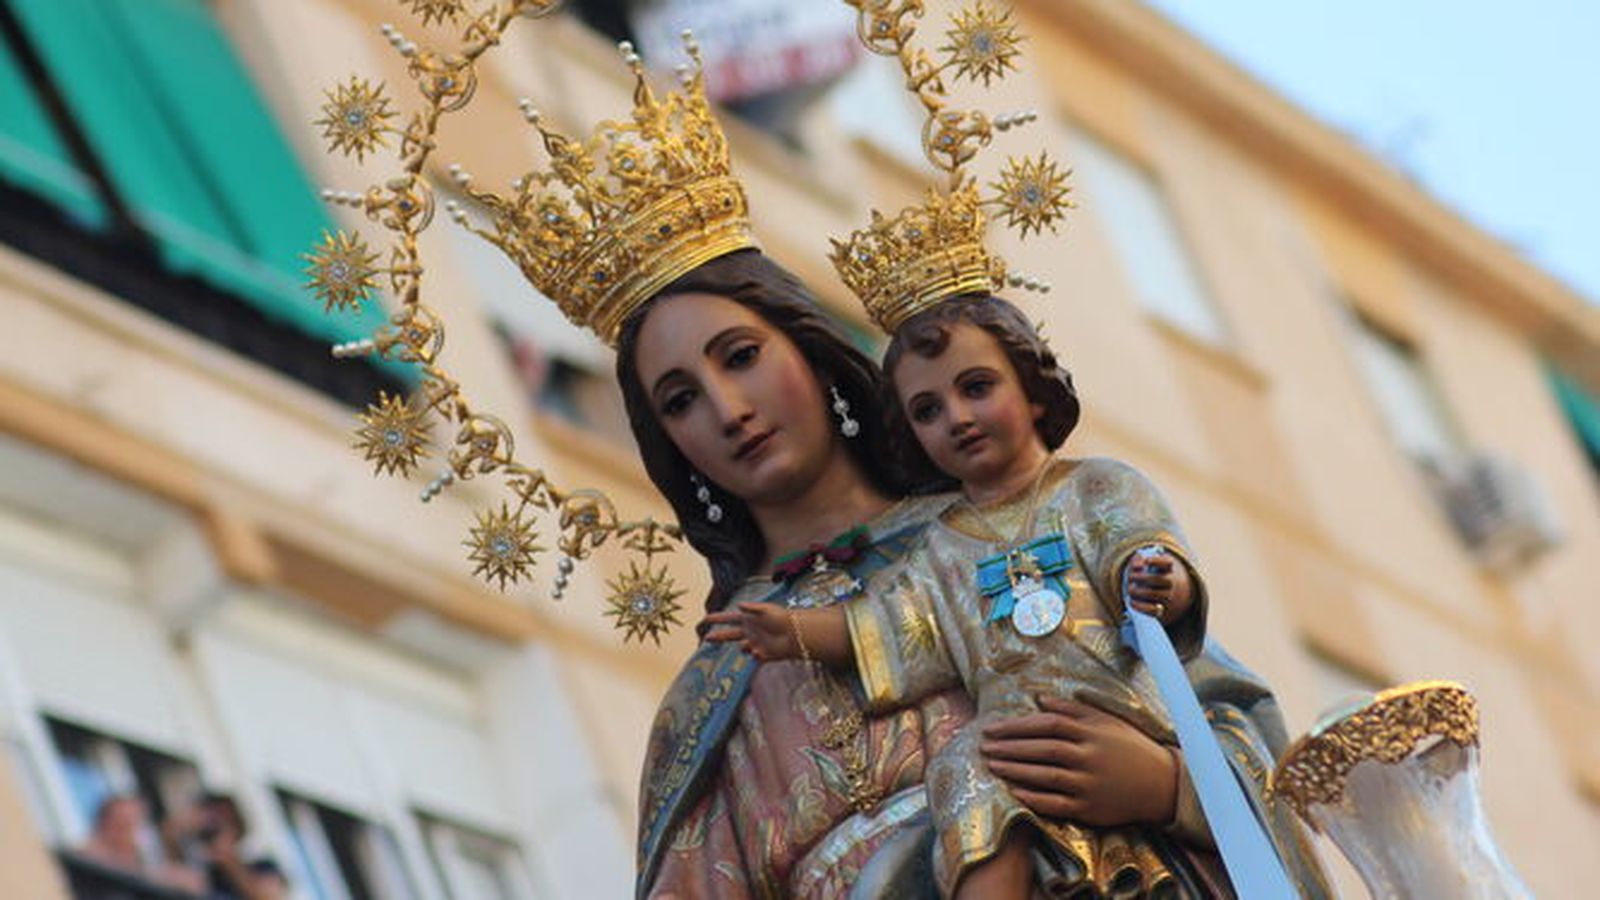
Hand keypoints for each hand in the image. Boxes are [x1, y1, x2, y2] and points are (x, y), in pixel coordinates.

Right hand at [703, 602, 796, 660]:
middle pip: (729, 635)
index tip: (705, 619)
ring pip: (742, 647)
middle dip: (718, 636)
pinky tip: (761, 651)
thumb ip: (752, 608)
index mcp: (749, 619)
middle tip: (706, 638)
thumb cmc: (783, 618)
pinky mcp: (763, 654)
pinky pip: (754, 656)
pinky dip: (755, 654)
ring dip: (744, 646)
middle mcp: (750, 631)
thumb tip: (738, 605)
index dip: (717, 619)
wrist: (797, 634)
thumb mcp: (767, 610)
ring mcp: (755, 643)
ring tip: (749, 644)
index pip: (729, 619)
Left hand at [979, 695, 1177, 826]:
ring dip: (1015, 771)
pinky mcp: (1090, 809)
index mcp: (1091, 732)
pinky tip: (1014, 792)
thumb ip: (1073, 710)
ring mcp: (1089, 785)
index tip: (992, 727)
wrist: (1161, 784)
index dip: (1017, 726)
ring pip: (1045, 777)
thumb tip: (1040, 699)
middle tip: (983, 746)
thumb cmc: (1130, 747)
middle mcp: (1088, 757)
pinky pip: (1056, 805)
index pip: (1047, 725)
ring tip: (992, 765)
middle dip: (1009, 748)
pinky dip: (1034, 799)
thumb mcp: (1106, 721)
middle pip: (1042, 750)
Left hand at [1125, 548, 1191, 623]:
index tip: (1146, 561)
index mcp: (1166, 567)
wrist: (1148, 591)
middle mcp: (1170, 581)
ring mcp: (1166, 596)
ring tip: (1130, 588)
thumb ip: (1136, 561)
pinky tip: (1131, 602)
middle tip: (1130, 577)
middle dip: (1144, 579)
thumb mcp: (1139, 564)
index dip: (1157, 561)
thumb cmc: (1141, 573)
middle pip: (1163, 580)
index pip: (1167, 562)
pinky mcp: (1160, 609)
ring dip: (1141, 592)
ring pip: (1160, 595)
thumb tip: (1137, 565)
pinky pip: (1154, 611)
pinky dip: (1142, 607)